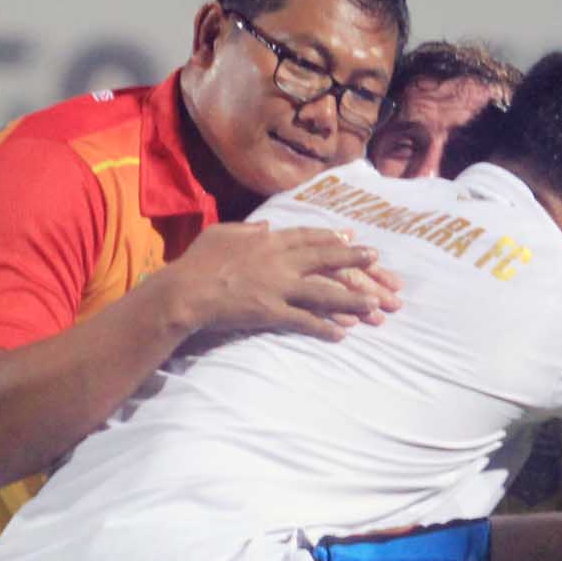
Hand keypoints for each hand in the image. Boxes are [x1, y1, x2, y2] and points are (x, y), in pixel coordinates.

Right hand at [168, 223, 401, 340]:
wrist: (184, 292)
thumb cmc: (197, 263)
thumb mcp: (221, 234)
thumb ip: (248, 230)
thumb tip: (267, 226)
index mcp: (268, 241)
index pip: (307, 236)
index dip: (331, 237)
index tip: (350, 236)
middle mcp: (279, 261)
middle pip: (325, 259)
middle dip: (354, 259)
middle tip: (377, 260)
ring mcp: (278, 287)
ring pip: (324, 292)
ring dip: (351, 299)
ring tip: (374, 305)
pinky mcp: (271, 312)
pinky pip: (304, 320)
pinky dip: (324, 327)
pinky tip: (341, 334)